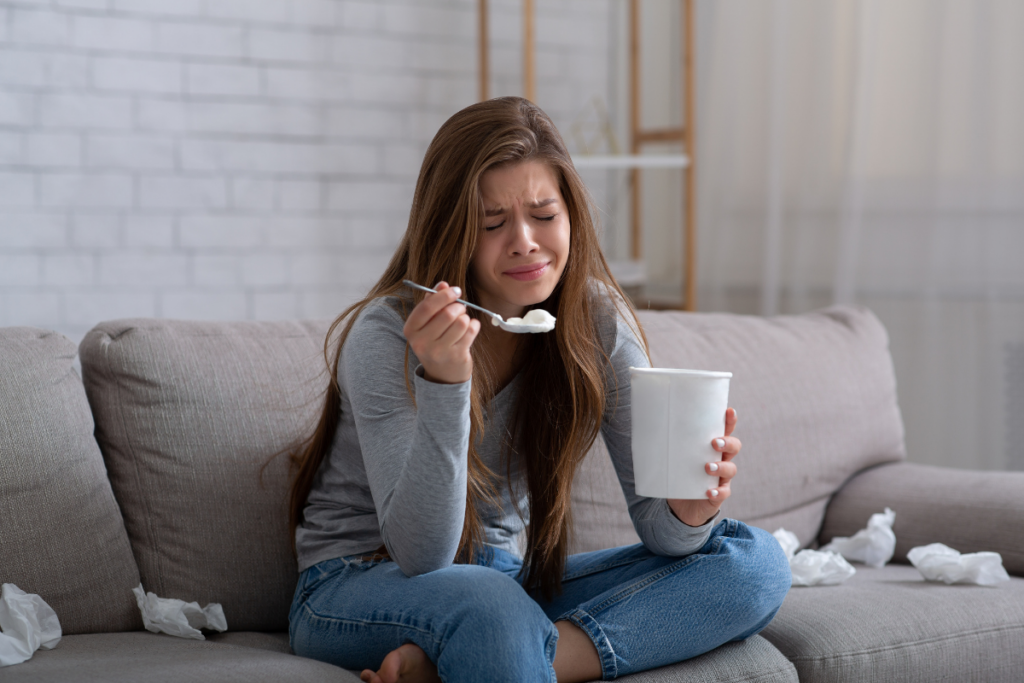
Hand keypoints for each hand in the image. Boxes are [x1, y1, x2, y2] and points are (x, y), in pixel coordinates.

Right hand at [403, 281, 480, 384]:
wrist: (443, 374)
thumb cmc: (435, 341)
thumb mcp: (427, 323)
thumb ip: (432, 301)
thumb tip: (443, 284)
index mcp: (411, 330)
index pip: (427, 307)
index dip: (444, 295)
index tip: (455, 290)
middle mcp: (422, 342)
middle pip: (447, 314)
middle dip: (458, 307)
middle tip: (460, 308)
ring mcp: (439, 351)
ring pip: (461, 322)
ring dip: (466, 317)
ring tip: (463, 322)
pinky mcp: (456, 356)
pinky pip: (471, 331)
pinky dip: (474, 326)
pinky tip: (470, 329)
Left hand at [667, 407, 740, 526]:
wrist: (681, 508)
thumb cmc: (678, 476)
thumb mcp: (673, 458)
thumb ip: (665, 444)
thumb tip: (644, 425)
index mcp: (711, 448)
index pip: (725, 431)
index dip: (729, 421)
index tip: (728, 411)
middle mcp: (721, 460)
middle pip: (734, 447)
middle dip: (727, 442)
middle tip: (714, 442)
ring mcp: (721, 478)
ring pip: (731, 469)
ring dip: (721, 466)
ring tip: (708, 467)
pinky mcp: (718, 495)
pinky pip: (724, 493)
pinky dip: (718, 491)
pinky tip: (709, 491)